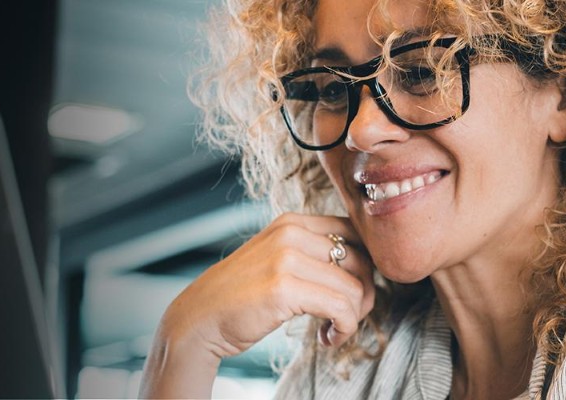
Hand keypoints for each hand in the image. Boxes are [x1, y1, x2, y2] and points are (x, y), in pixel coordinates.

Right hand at [158, 212, 376, 358]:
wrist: (199, 319)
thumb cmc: (240, 297)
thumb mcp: (276, 260)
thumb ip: (310, 254)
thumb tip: (363, 269)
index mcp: (291, 222)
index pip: (355, 234)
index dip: (365, 267)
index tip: (353, 294)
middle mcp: (291, 233)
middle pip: (361, 261)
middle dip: (363, 296)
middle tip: (345, 318)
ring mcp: (286, 258)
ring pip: (355, 288)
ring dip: (353, 318)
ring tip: (332, 331)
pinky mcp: (284, 288)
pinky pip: (341, 308)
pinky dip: (345, 329)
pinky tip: (327, 338)